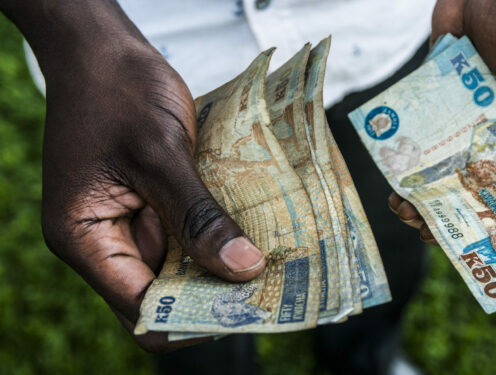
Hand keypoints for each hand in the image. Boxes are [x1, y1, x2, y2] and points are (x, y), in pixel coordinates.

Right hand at [2, 1, 264, 351]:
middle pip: (163, 293)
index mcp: (85, 238)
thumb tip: (243, 270)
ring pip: (178, 265)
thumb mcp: (160, 153)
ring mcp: (127, 222)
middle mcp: (103, 241)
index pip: (142, 309)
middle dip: (213, 293)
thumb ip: (197, 216)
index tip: (248, 306)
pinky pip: (184, 234)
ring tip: (270, 259)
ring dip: (218, 263)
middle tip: (272, 284)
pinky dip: (213, 235)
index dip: (193, 318)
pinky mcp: (149, 203)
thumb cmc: (119, 90)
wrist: (102, 48)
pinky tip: (251, 229)